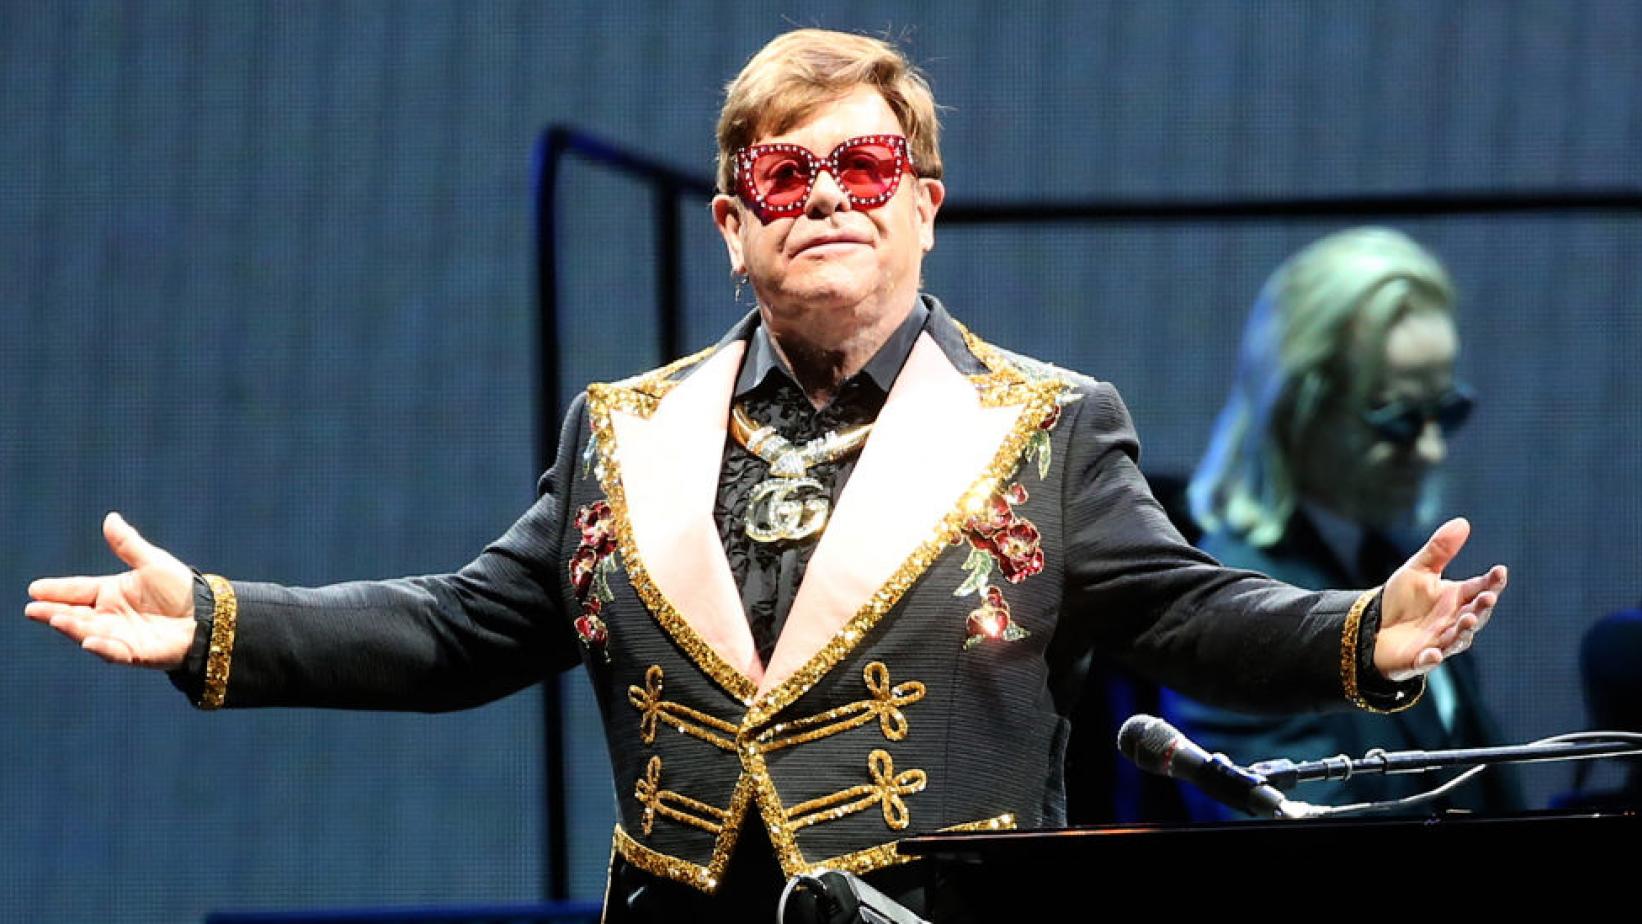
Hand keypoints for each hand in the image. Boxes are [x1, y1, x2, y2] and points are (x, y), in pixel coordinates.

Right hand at [26, 512, 196, 668]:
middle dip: (54, 612)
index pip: (79, 590)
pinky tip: (90, 640)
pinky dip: (102, 647)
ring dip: (72, 627)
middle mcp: (111, 615)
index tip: (34, 589)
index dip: (57, 590)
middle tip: (33, 609)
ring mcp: (121, 635)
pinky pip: (116, 651)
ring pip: (89, 632)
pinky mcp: (136, 653)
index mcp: (111, 592)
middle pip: (76, 614)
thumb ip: (128, 545)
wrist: (209, 615)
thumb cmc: (182, 589)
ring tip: (56, 619)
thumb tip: (110, 518)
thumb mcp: (153, 562)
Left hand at [1375, 517, 1507, 680]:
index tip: (1500, 571)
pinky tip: (1433, 653)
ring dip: (1463, 632)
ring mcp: (1438, 642)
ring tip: (1467, 620)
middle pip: (1474, 616)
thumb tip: (1463, 522)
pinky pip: (1427, 661)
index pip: (1479, 589)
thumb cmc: (1402, 599)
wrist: (1374, 626)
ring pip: (1457, 640)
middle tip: (1487, 597)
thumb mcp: (1418, 570)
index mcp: (1456, 599)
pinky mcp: (1417, 659)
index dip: (1491, 582)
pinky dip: (1431, 658)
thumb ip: (1440, 550)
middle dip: (1481, 608)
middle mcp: (1453, 622)